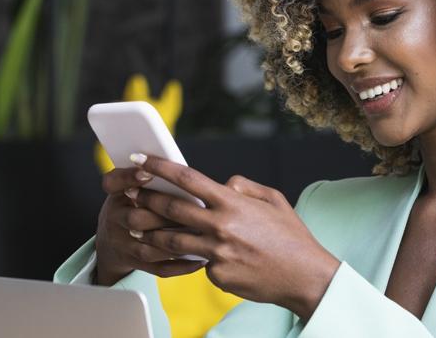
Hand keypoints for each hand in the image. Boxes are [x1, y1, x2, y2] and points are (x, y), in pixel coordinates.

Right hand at [95, 163, 207, 285]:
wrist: (113, 240)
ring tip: (201, 237)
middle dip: (164, 214)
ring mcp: (123, 244)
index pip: (113, 182)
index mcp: (116, 194)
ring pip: (148, 247)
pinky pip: (158, 268)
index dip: (129, 177)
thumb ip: (153, 176)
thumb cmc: (133, 204)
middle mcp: (114, 218)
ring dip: (175, 242)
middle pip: (135, 218)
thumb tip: (180, 168)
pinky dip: (180, 265)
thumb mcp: (132, 185)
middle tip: (192, 210)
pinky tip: (200, 260)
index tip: (148, 172)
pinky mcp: (136, 263)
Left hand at [129, 153, 340, 319]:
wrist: (304, 276)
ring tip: (139, 230)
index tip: (142, 160)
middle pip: (172, 209)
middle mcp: (221, 226)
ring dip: (153, 234)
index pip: (188, 179)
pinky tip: (199, 259)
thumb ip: (244, 187)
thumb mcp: (273, 200)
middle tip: (130, 193)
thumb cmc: (291, 236)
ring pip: (173, 241)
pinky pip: (199, 263)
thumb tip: (222, 184)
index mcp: (233, 203)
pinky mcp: (217, 275)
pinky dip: (197, 259)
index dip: (161, 168)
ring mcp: (218, 253)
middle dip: (146, 199)